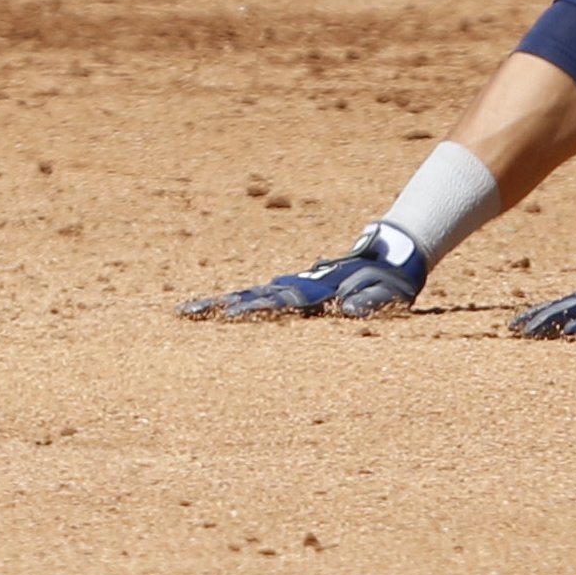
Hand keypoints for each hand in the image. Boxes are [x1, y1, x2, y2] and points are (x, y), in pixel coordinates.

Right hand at [182, 223, 426, 319]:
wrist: (389, 258)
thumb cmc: (389, 281)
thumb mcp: (388, 292)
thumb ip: (371, 300)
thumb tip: (351, 309)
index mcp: (319, 291)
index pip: (283, 302)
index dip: (259, 308)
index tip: (231, 316)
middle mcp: (298, 287)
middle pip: (256, 297)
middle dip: (223, 306)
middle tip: (188, 313)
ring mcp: (292, 288)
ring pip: (251, 296)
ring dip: (221, 305)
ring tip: (186, 312)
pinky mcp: (292, 293)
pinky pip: (258, 299)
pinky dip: (233, 304)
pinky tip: (209, 311)